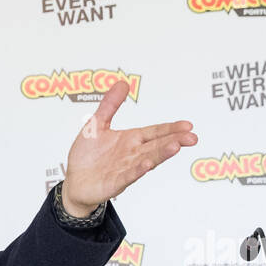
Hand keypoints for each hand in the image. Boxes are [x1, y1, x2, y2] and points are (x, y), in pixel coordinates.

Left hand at [61, 81, 196, 215]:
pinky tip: (147, 164)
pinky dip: (137, 170)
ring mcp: (124, 169)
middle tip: (192, 137)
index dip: (170, 128)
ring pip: (146, 160)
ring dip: (161, 154)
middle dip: (174, 140)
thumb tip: (123, 83)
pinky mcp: (114, 183)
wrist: (73, 182)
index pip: (155, 132)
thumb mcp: (96, 124)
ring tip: (176, 147)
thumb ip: (110, 105)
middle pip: (156, 146)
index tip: (187, 125)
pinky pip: (128, 176)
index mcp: (130, 140)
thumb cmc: (86, 156)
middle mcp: (131, 154)